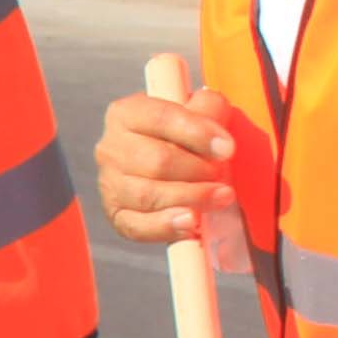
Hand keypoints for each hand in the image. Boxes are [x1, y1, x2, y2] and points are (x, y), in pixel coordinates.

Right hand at [94, 81, 245, 247]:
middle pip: (156, 161)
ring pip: (149, 195)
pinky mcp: (115, 214)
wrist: (169, 162)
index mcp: (127, 113)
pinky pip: (137, 226)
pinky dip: (167, 226)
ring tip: (220, 198)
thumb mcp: (197, 110)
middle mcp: (110, 147)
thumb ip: (210, 110)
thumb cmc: (183, 134)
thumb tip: (220, 142)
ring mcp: (109, 183)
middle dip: (197, 171)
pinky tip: (192, 223)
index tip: (228, 149)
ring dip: (191, 198)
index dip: (197, 134)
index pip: (161, 119)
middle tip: (223, 176)